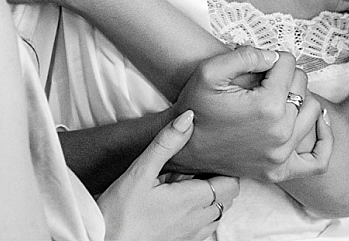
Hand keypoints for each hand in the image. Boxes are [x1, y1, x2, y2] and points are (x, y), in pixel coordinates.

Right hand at [98, 111, 239, 240]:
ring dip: (209, 201)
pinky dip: (198, 217)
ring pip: (216, 216)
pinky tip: (176, 207)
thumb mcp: (140, 171)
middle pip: (226, 199)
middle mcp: (196, 222)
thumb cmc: (118, 212)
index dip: (224, 170)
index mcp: (191, 200)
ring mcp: (190, 237)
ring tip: (184, 188)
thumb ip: (166, 143)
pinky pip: (202, 230)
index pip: (230, 184)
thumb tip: (188, 118)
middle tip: (193, 172)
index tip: (208, 160)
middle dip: (217, 183)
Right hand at [172, 47, 331, 182]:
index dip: (271, 58)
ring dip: (298, 98)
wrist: (183, 147)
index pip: (288, 64)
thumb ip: (246, 55)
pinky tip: (314, 122)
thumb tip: (274, 57)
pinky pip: (318, 159)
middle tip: (261, 80)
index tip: (255, 65)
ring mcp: (282, 156)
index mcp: (267, 107)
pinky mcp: (280, 171)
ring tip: (278, 96)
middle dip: (283, 76)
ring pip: (314, 110)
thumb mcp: (210, 71)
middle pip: (302, 84)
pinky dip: (322, 139)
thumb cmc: (196, 108)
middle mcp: (281, 133)